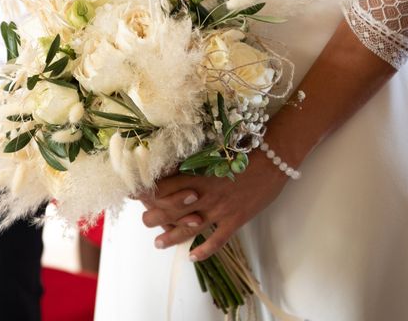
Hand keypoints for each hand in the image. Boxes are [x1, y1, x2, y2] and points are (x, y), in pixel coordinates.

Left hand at [138, 150, 292, 261]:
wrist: (273, 157)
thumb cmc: (244, 151)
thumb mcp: (216, 155)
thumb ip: (196, 164)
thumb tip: (177, 167)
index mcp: (198, 174)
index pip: (164, 186)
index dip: (147, 191)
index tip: (134, 194)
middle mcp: (204, 193)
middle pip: (170, 210)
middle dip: (154, 217)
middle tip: (145, 222)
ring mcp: (220, 208)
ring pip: (188, 228)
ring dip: (171, 237)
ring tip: (158, 243)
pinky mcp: (236, 219)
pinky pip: (217, 240)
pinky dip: (204, 250)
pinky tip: (193, 257)